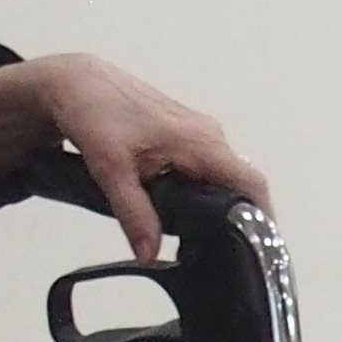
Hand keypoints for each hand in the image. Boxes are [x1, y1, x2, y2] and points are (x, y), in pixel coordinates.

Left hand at [0, 52, 269, 260]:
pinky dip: (208, 191)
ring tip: (211, 241)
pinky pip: (211, 167)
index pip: (250, 183)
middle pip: (242, 184)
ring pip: (226, 176)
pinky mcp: (189, 134)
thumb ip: (135, 215)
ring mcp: (202, 132)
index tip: (261, 251)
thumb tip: (150, 256)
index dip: (263, 218)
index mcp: (200, 142)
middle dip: (242, 218)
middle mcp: (210, 135)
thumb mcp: (111, 171)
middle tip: (231, 256)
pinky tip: (190, 213)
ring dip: (223, 205)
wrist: (78, 84)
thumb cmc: (94, 118)